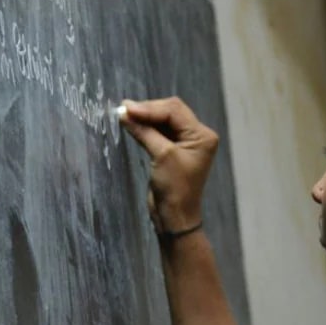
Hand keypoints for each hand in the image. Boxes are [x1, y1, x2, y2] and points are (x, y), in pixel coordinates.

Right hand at [119, 97, 218, 232]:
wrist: (175, 216)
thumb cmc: (175, 188)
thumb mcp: (162, 156)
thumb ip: (145, 131)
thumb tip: (125, 113)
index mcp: (201, 135)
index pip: (174, 111)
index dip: (150, 108)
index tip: (126, 109)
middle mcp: (196, 135)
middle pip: (170, 112)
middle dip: (147, 110)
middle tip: (123, 109)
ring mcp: (185, 142)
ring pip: (163, 120)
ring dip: (145, 117)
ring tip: (124, 114)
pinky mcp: (173, 150)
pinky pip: (159, 131)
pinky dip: (146, 127)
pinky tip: (132, 124)